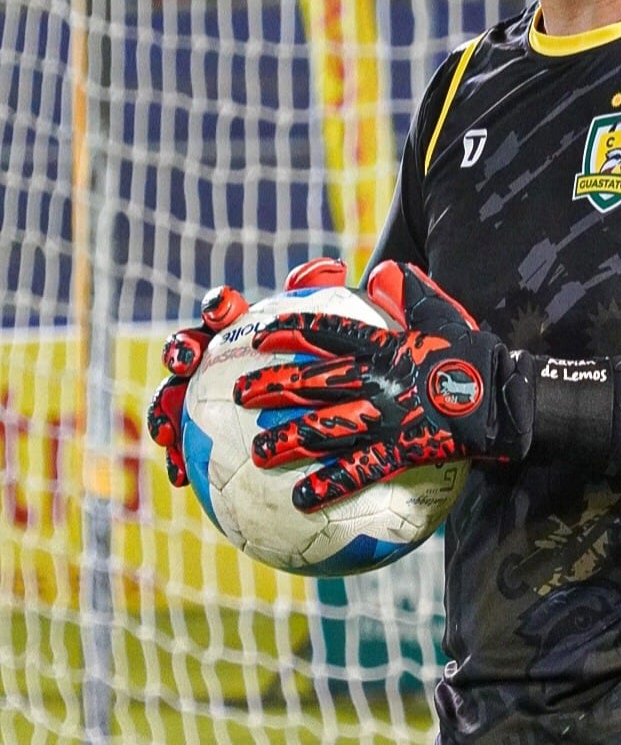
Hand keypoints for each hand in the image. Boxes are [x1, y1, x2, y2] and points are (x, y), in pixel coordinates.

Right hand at [145, 256, 346, 486]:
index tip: (225, 308)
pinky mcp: (197, 432)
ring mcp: (199, 393)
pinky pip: (182, 445)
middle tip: (185, 363)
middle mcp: (211, 355)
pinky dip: (178, 458)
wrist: (313, 394)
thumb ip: (327, 297)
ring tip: (167, 431)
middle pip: (185, 347)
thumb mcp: (331, 329)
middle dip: (178, 351)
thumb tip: (331, 268)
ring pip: (172, 396)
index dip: (218, 305)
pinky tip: (182, 478)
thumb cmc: (320, 358)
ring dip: (163, 410)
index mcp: (236, 327)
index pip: (222, 309)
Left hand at [235, 261, 536, 511]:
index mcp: (385, 346)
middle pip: (316, 381)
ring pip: (328, 427)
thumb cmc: (474, 357)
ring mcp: (388, 416)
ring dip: (289, 439)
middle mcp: (378, 379)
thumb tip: (384, 270)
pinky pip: (360, 469)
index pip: (329, 332)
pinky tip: (301, 498)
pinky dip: (329, 483)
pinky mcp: (402, 449)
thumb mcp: (445, 316)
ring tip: (257, 452)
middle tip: (238, 392)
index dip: (292, 330)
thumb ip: (412, 294)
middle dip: (274, 385)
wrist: (505, 401)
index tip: (258, 333)